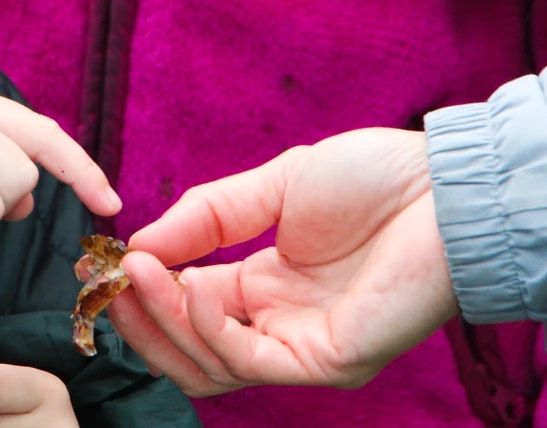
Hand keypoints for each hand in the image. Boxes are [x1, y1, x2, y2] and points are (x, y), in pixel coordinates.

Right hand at [107, 128, 457, 394]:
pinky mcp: (327, 363)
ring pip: (208, 367)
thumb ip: (206, 216)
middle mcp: (279, 327)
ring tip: (137, 275)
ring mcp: (303, 350)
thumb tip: (138, 245)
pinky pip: (248, 362)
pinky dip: (205, 328)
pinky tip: (187, 287)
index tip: (101, 264)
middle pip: (188, 352)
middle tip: (105, 282)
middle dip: (140, 319)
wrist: (445, 187)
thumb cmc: (375, 180)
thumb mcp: (273, 184)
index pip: (187, 309)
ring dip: (162, 323)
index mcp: (266, 289)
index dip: (142, 291)